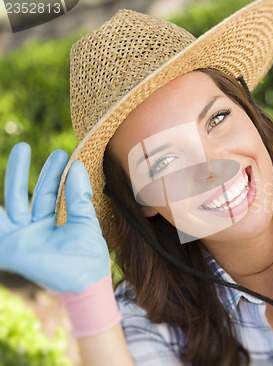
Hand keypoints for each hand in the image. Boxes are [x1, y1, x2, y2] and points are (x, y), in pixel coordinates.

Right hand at [0, 142, 109, 292]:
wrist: (84, 283)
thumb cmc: (88, 258)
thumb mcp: (86, 222)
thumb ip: (79, 196)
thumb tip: (78, 166)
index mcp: (54, 222)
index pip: (51, 193)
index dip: (55, 174)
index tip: (64, 154)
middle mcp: (36, 227)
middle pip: (31, 194)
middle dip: (33, 171)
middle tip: (32, 147)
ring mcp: (22, 235)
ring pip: (14, 201)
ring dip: (16, 177)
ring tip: (21, 149)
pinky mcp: (11, 246)